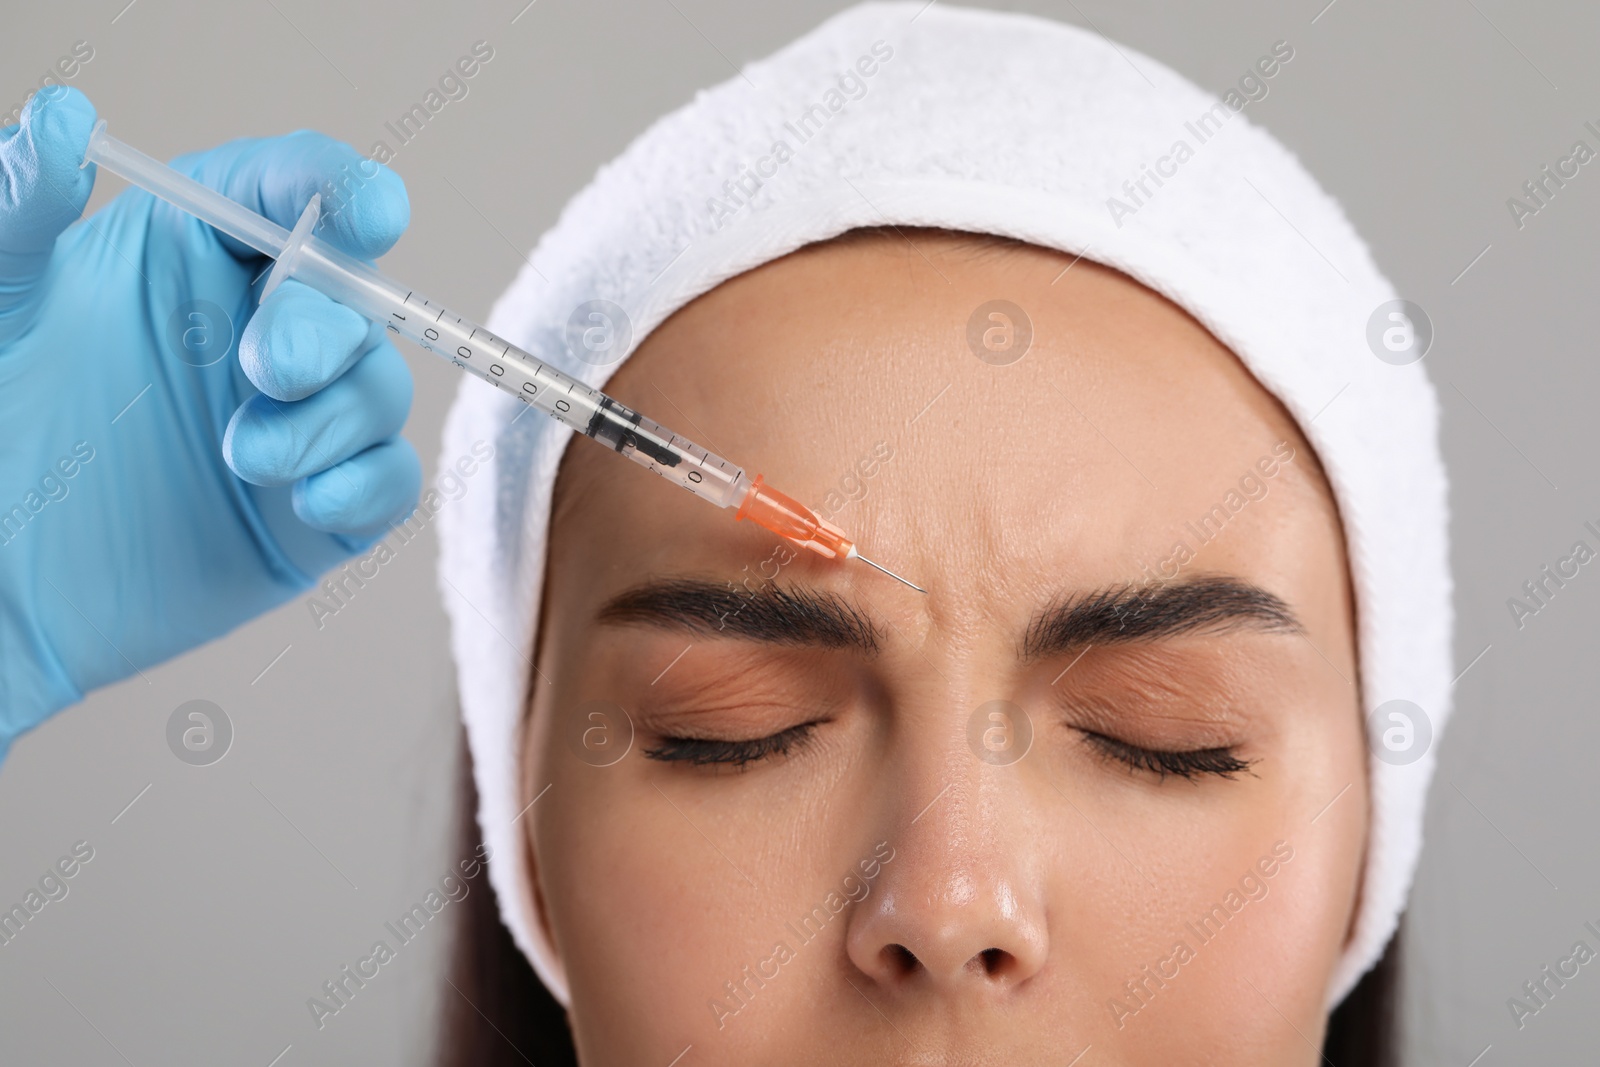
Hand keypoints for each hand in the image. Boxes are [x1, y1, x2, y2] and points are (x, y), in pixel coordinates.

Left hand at [0, 87, 421, 756]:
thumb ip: (21, 207)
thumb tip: (63, 113)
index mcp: (192, 256)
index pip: (288, 194)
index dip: (340, 190)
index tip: (369, 213)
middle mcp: (257, 328)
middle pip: (350, 295)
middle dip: (324, 326)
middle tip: (266, 366)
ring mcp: (298, 421)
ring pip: (379, 388)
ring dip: (330, 417)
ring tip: (241, 456)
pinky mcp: (321, 509)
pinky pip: (390, 480)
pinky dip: (366, 483)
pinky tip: (306, 501)